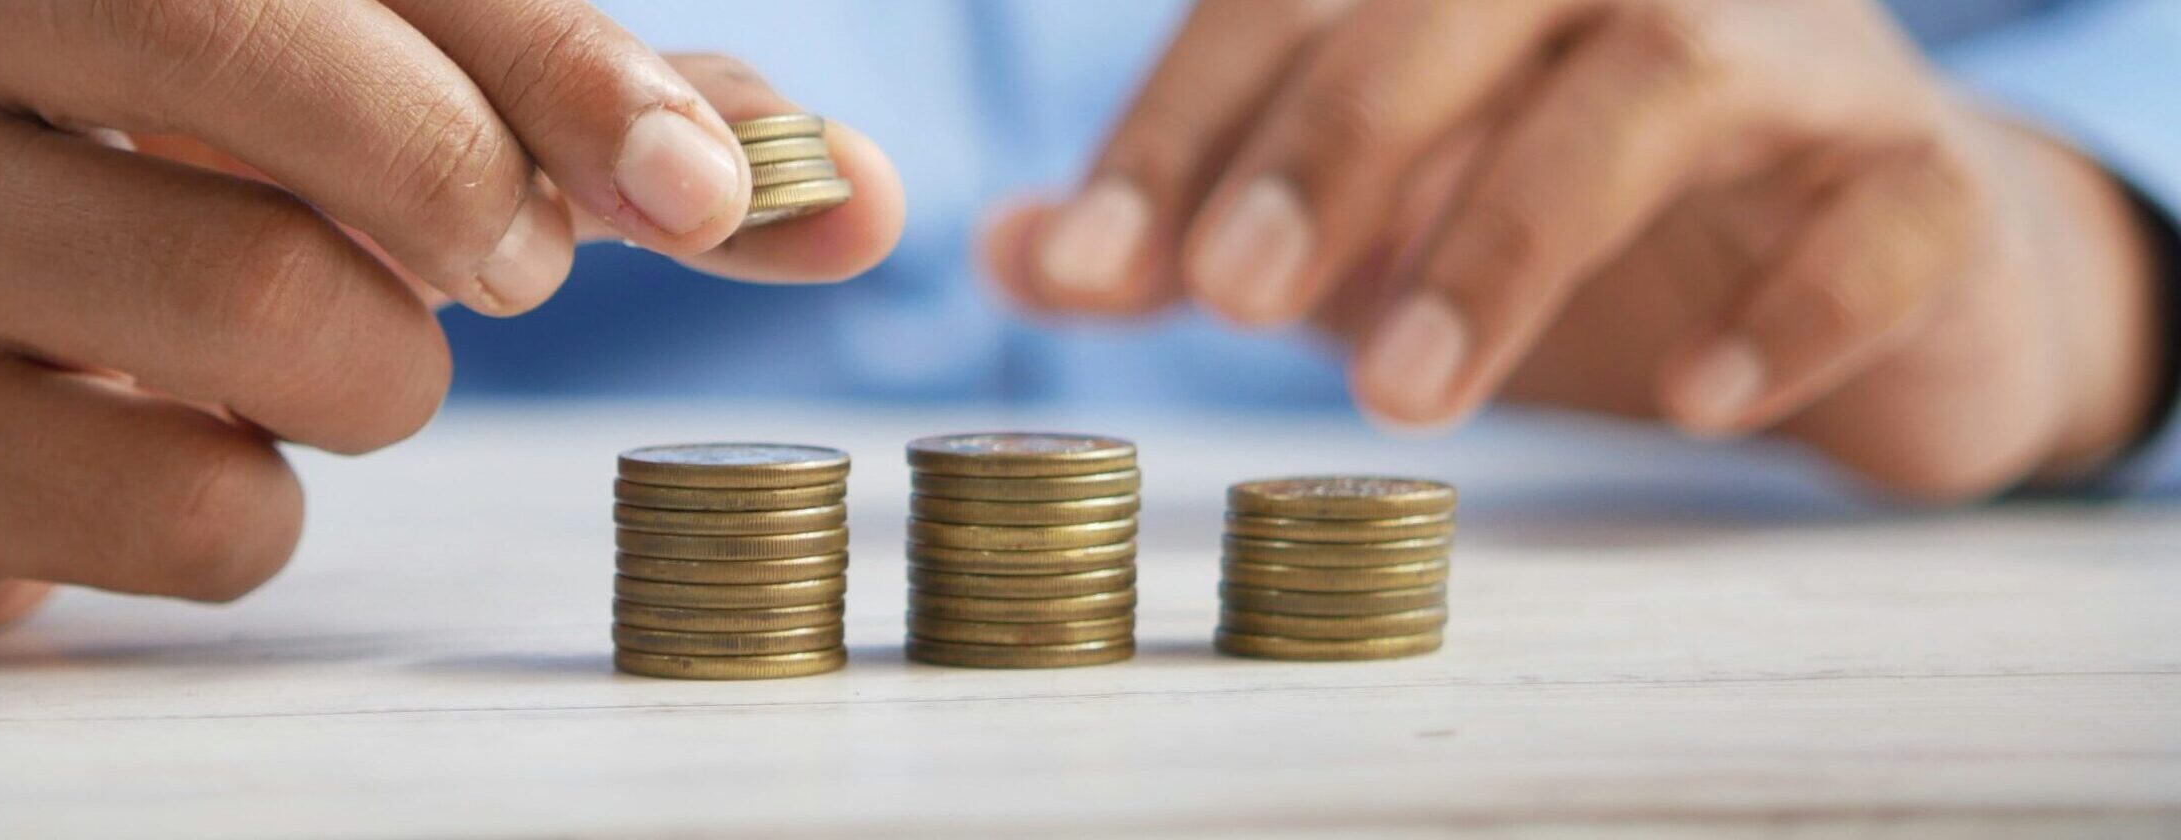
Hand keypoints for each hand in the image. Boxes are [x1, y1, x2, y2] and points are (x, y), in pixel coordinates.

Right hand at [0, 0, 903, 645]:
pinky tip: (191, 447)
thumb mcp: (361, 102)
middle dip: (465, 190)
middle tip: (511, 265)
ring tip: (325, 351)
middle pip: (279, 70)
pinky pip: (198, 503)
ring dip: (381, 373)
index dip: (565, 63)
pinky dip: (268, 506)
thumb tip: (859, 198)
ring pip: (262, 304)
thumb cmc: (153, 189)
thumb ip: (598, 126)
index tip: (709, 194)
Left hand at [987, 0, 2161, 499]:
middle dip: (1334, 144)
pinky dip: (1789, 303)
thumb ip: (1198, 225)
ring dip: (1514, 233)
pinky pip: (1886, 209)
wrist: (1873, 268)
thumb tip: (1007, 252)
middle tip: (1230, 304)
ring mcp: (1805, 58)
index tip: (1083, 266)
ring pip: (1663, 81)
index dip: (1182, 123)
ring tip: (1400, 391)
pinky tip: (1692, 400)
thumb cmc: (1582, 221)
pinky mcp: (1927, 176)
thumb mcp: (1367, 222)